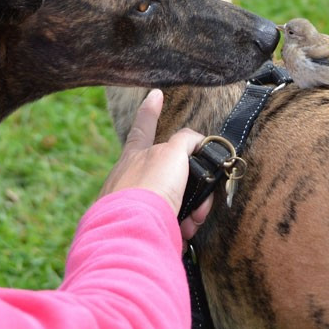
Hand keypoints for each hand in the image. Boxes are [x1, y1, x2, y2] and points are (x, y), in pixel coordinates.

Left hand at [99, 89, 212, 240]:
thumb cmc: (151, 188)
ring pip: (170, 202)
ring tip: (191, 222)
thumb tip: (196, 141)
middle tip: (200, 205)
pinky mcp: (137, 228)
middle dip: (190, 187)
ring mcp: (130, 203)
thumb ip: (185, 141)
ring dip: (188, 210)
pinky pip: (165, 225)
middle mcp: (128, 177)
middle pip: (167, 174)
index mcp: (135, 155)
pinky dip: (178, 228)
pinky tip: (181, 234)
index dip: (151, 109)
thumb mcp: (173, 153)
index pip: (144, 125)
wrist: (133, 232)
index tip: (155, 94)